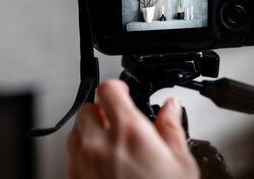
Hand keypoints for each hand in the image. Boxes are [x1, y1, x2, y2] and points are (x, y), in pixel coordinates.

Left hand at [67, 79, 198, 178]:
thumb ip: (172, 129)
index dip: (117, 86)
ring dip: (90, 132)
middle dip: (102, 110)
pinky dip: (83, 154)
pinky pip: (71, 157)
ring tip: (110, 145)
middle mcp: (100, 145)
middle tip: (119, 122)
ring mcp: (82, 164)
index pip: (108, 89)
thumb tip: (171, 107)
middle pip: (88, 108)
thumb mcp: (182, 165)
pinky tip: (102, 166)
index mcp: (129, 133)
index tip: (123, 92)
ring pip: (76, 132)